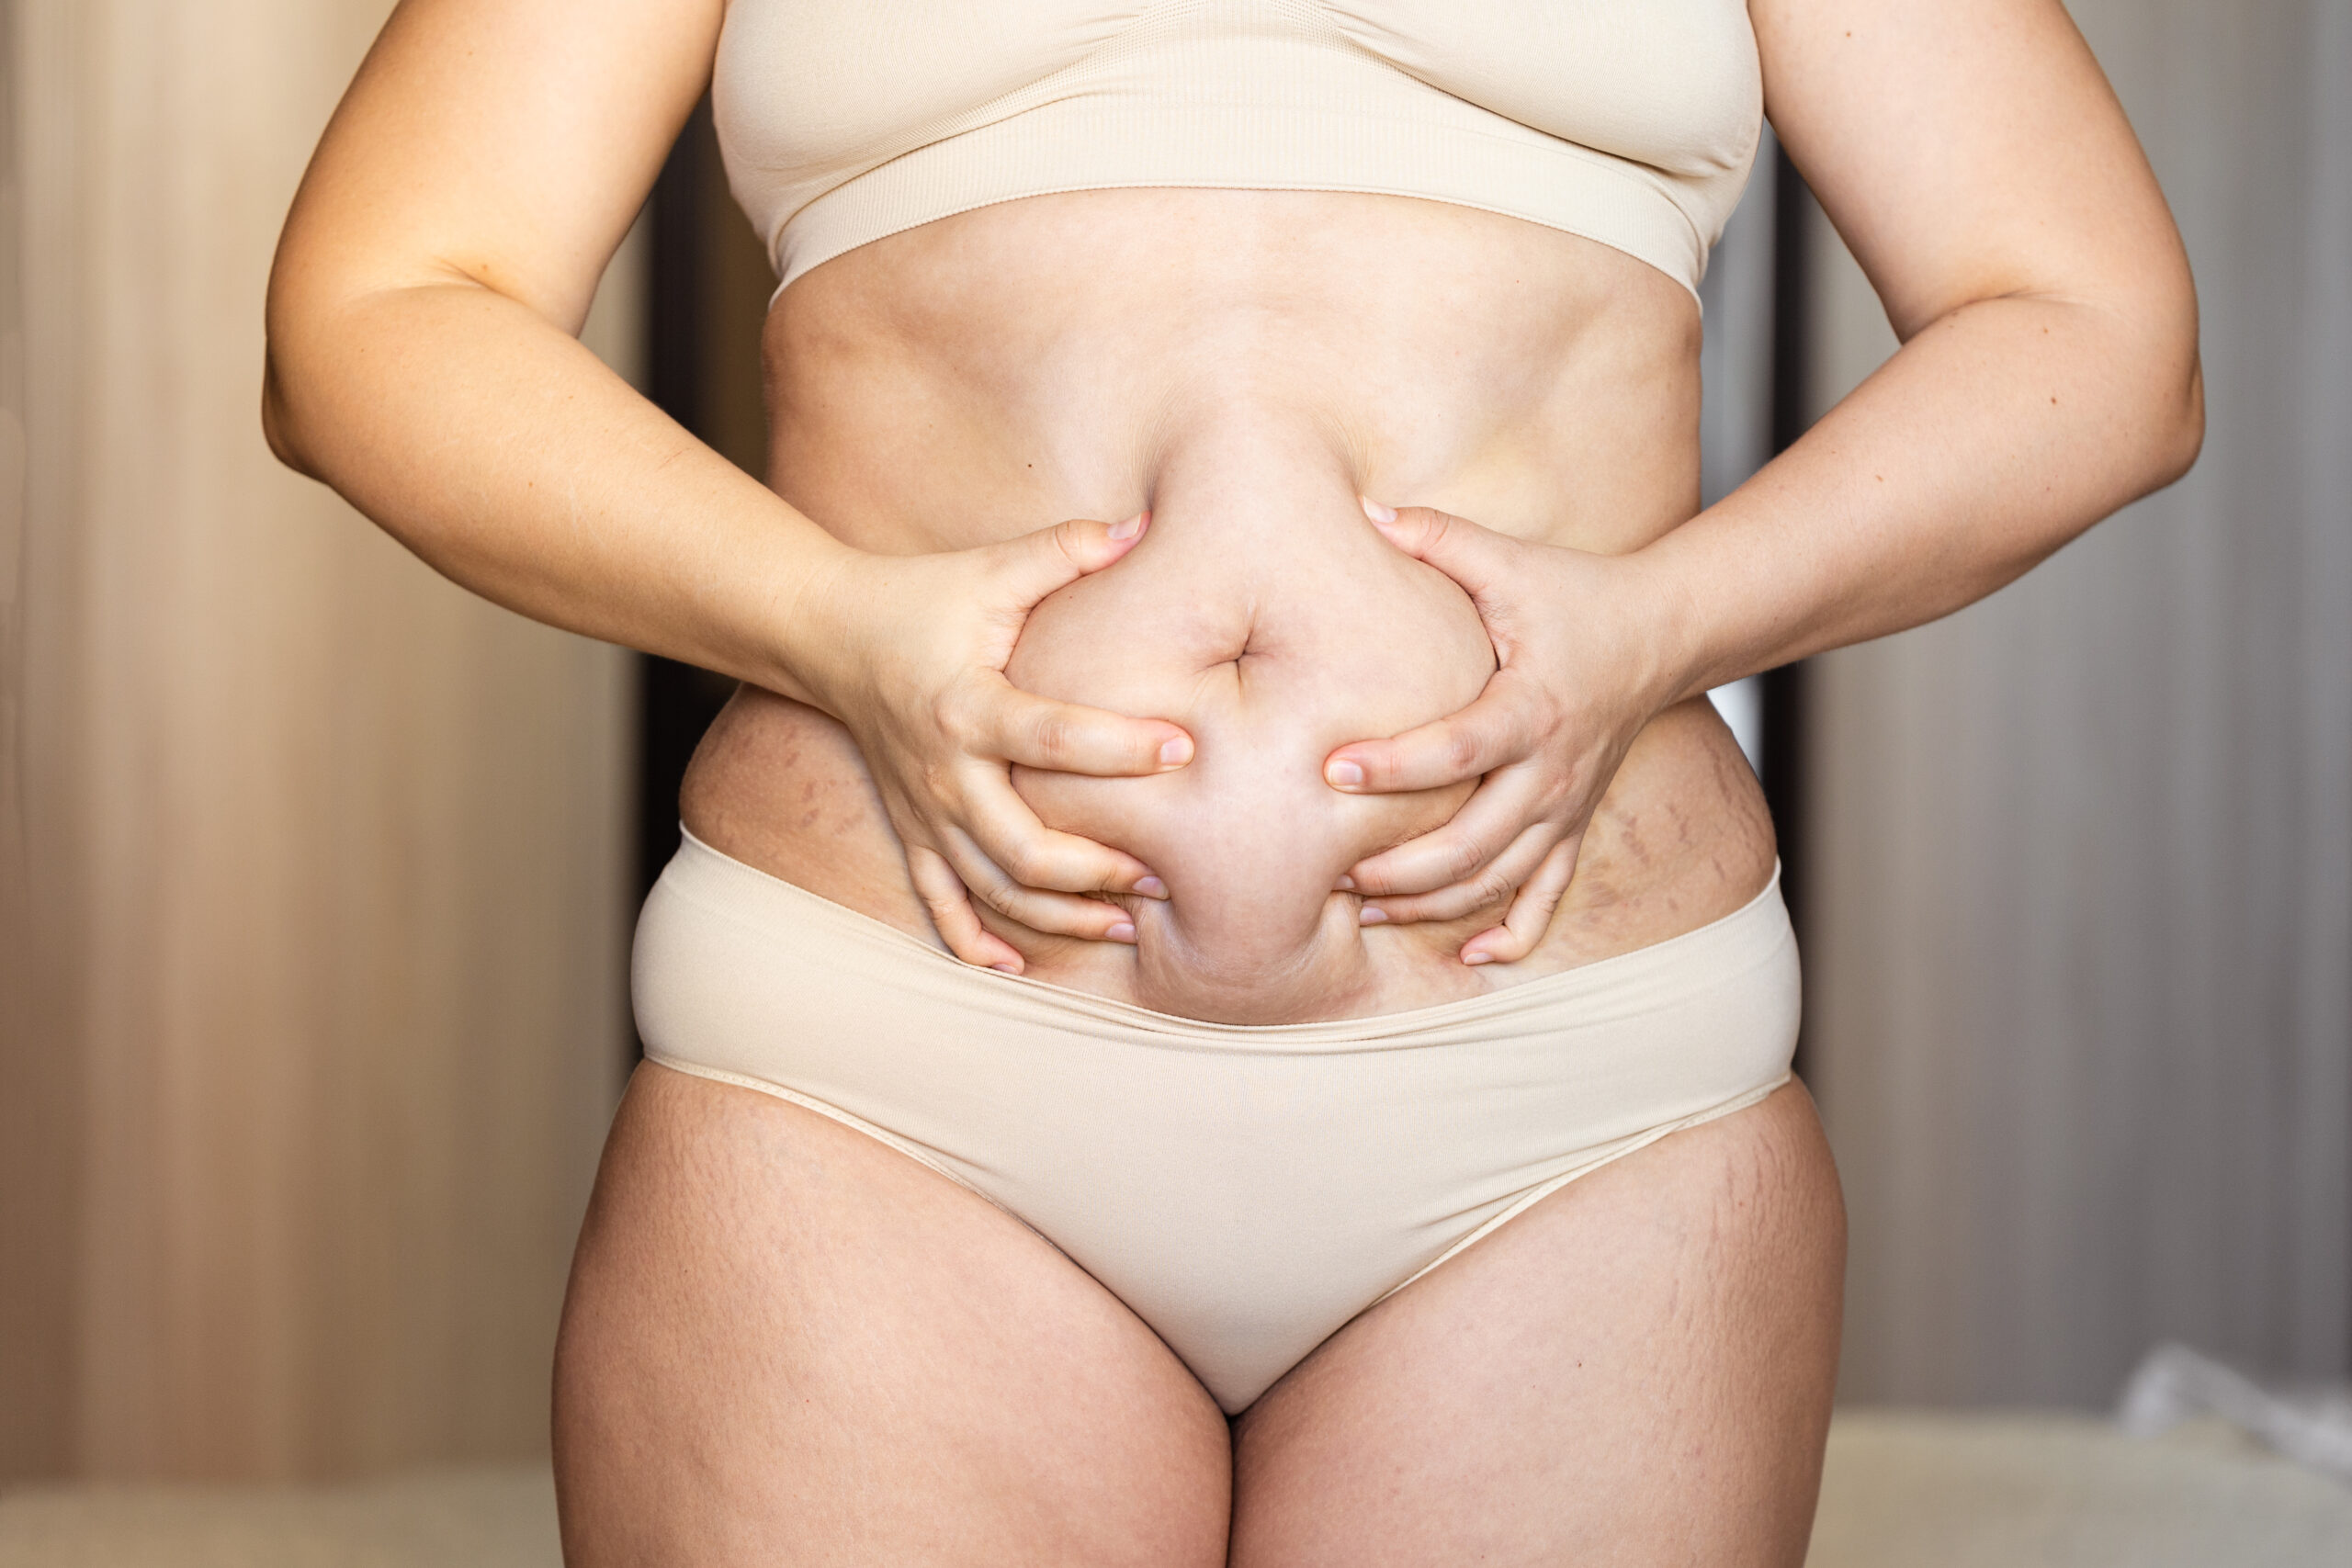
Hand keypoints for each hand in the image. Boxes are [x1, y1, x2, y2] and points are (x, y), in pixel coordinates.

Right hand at [796, 512, 1192, 971]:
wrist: (827, 635)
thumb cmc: (924, 598)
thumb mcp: (990, 570)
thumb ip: (1066, 549)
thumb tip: (1143, 524)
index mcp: (967, 705)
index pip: (1050, 737)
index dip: (1119, 746)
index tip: (1184, 749)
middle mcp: (944, 773)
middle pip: (1020, 847)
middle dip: (1095, 870)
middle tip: (1165, 875)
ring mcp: (924, 813)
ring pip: (991, 889)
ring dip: (1058, 916)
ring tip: (1129, 924)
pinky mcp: (912, 832)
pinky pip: (941, 903)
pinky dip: (976, 942)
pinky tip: (1021, 968)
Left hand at [1325, 498, 1681, 964]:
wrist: (1660, 635)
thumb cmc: (1573, 595)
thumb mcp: (1509, 562)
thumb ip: (1437, 538)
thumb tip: (1363, 509)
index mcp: (1532, 705)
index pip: (1458, 747)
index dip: (1395, 764)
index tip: (1329, 767)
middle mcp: (1552, 768)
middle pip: (1476, 840)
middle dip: (1403, 867)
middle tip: (1335, 874)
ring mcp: (1566, 806)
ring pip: (1501, 877)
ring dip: (1435, 904)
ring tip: (1364, 910)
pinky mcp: (1574, 824)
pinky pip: (1549, 894)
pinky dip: (1516, 931)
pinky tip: (1473, 958)